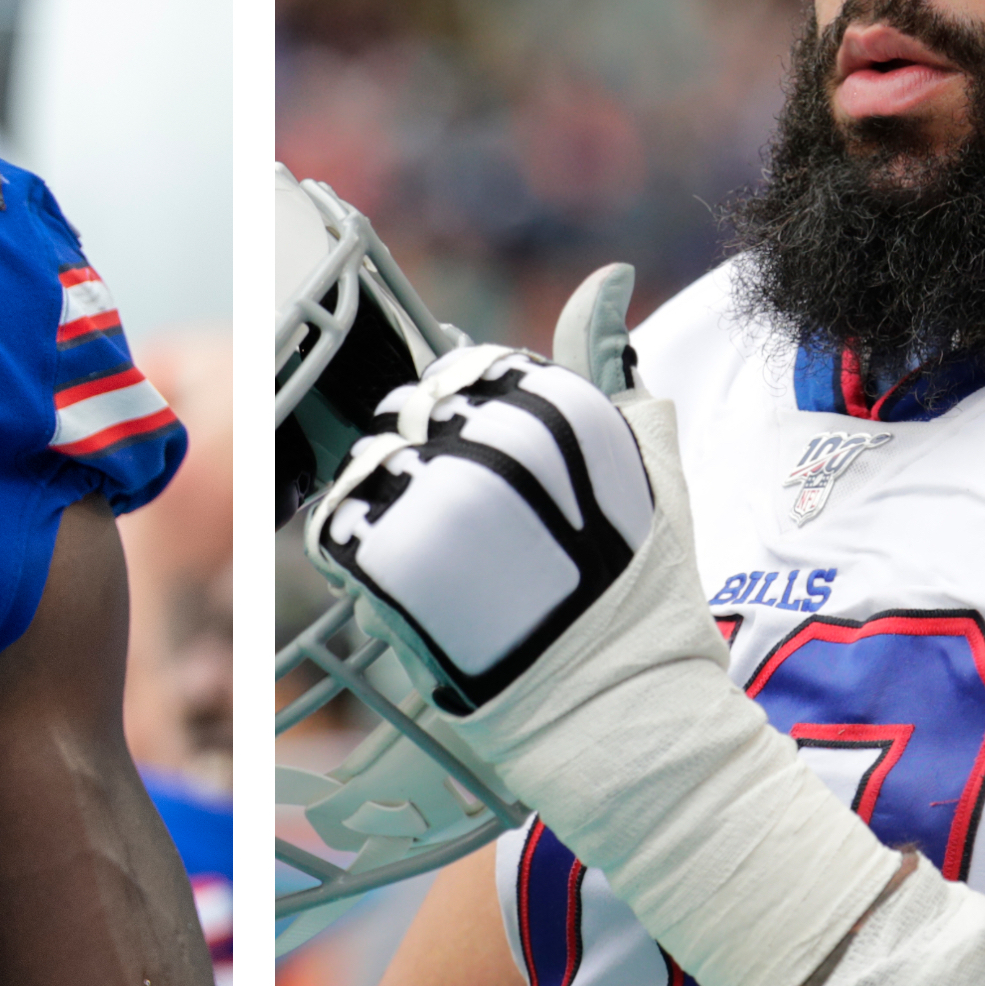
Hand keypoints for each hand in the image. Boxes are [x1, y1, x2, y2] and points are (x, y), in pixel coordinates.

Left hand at [305, 345, 654, 710]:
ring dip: (388, 505)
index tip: (484, 463)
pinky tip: (399, 583)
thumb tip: (608, 278)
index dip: (466, 417)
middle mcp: (498, 443)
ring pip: (371, 465)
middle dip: (425, 459)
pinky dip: (357, 554)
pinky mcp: (396, 568)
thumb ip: (609, 363)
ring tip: (438, 558)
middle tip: (465, 524)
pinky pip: (339, 530)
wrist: (625, 707)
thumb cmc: (637, 590)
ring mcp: (442, 502)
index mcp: (557, 406)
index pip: (470, 369)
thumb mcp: (645, 460)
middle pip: (412, 411)